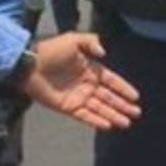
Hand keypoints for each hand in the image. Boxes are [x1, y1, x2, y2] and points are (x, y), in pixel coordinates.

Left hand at [21, 33, 140, 130]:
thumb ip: (91, 42)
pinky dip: (96, 121)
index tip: (136, 97)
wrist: (28, 64)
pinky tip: (108, 125)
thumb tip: (105, 54)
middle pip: (109, 98)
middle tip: (137, 113)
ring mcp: (77, 97)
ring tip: (127, 123)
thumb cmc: (51, 50)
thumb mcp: (73, 40)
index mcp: (91, 69)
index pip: (111, 81)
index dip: (123, 89)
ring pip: (100, 109)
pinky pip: (85, 116)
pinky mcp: (67, 107)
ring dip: (114, 116)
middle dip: (123, 106)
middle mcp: (87, 85)